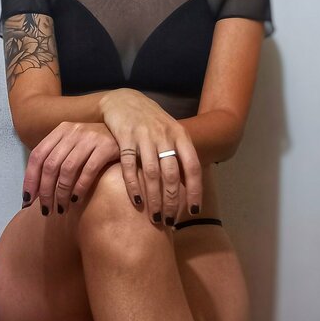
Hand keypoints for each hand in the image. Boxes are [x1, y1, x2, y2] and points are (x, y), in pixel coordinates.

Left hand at [22, 121, 120, 216]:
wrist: (126, 130)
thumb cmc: (95, 144)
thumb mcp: (74, 143)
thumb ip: (57, 158)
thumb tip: (37, 188)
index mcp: (61, 131)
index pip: (37, 155)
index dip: (30, 179)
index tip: (28, 200)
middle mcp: (73, 132)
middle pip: (50, 165)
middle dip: (45, 191)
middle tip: (46, 210)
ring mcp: (89, 138)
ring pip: (67, 170)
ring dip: (61, 193)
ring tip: (61, 209)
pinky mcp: (106, 146)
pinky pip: (88, 171)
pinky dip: (79, 188)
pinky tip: (75, 201)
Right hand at [99, 89, 201, 227]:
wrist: (124, 100)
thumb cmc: (150, 122)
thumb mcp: (170, 133)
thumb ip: (180, 155)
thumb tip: (191, 186)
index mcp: (180, 136)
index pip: (193, 167)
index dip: (195, 190)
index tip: (193, 211)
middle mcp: (164, 136)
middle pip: (172, 175)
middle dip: (171, 201)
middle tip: (169, 221)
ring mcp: (144, 136)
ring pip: (152, 173)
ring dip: (154, 198)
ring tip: (154, 217)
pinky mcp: (125, 137)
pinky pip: (130, 166)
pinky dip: (133, 185)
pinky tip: (137, 201)